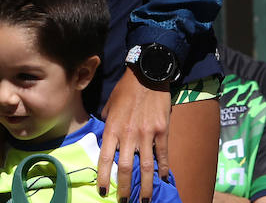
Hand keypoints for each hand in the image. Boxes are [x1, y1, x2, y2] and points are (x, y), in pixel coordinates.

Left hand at [98, 68, 171, 201]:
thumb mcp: (109, 105)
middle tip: (125, 201)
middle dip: (125, 188)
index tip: (102, 191)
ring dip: (146, 186)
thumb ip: (107, 123)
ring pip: (146, 167)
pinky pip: (162, 155)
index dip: (103, 177)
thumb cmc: (125, 90)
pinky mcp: (162, 131)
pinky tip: (163, 179)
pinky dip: (163, 169)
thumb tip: (105, 137)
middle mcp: (128, 134)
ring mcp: (147, 134)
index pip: (105, 158)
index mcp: (112, 128)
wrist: (147, 74)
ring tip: (146, 200)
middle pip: (126, 168)